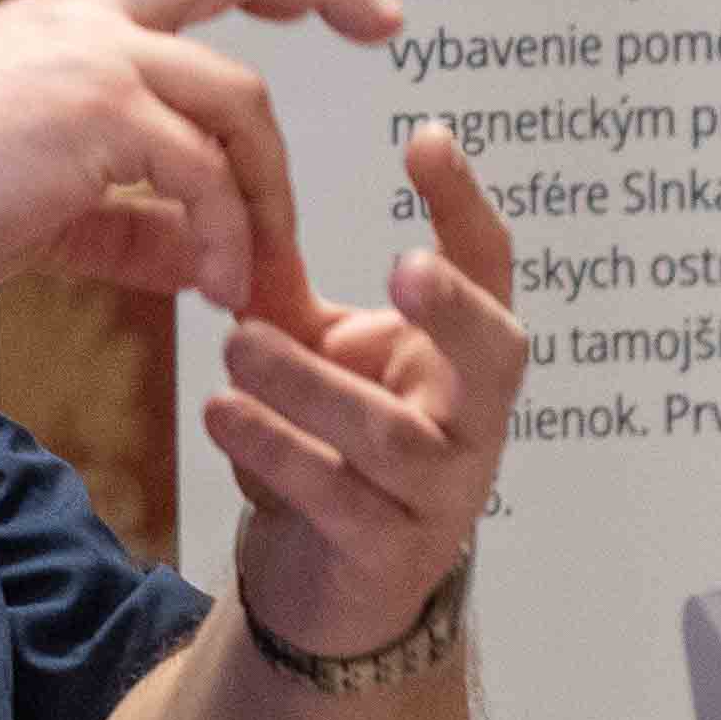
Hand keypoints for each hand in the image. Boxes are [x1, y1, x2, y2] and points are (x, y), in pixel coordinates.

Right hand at [0, 0, 401, 332]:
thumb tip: (204, 260)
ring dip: (268, 195)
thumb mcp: (45, 203)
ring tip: (263, 276)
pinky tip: (216, 288)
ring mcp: (94, 60)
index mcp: (73, 21)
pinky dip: (224, 235)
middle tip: (385, 25)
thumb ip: (132, 222)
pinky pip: (199, 175)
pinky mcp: (93, 117)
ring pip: (236, 103)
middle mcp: (90, 21)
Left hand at [217, 124, 526, 658]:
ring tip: (238, 347)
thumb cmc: (333, 447)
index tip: (428, 138)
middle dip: (456, 310)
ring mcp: (442, 493)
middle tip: (401, 265)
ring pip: (392, 435)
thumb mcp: (316, 354)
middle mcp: (473, 421)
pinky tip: (223, 416)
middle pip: (497, 356)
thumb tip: (233, 196)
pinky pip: (340, 499)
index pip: (492, 270)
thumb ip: (285, 290)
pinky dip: (278, 453)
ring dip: (311, 387)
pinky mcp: (389, 553)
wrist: (324, 581)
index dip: (466, 206)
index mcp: (463, 357)